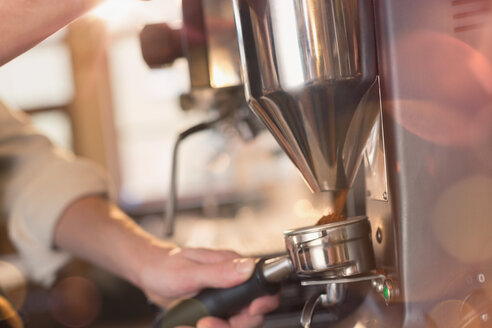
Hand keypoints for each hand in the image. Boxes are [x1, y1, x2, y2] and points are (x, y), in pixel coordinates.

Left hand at [136, 245, 278, 327]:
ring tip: (197, 323)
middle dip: (234, 324)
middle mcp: (232, 284)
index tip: (251, 311)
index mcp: (232, 267)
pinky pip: (221, 327)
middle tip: (207, 322)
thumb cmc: (166, 265)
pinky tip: (191, 325)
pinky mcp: (214, 312)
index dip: (263, 302)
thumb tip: (248, 267)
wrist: (149, 274)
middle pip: (252, 314)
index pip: (262, 286)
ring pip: (236, 324)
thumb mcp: (190, 270)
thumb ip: (219, 271)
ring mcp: (224, 300)